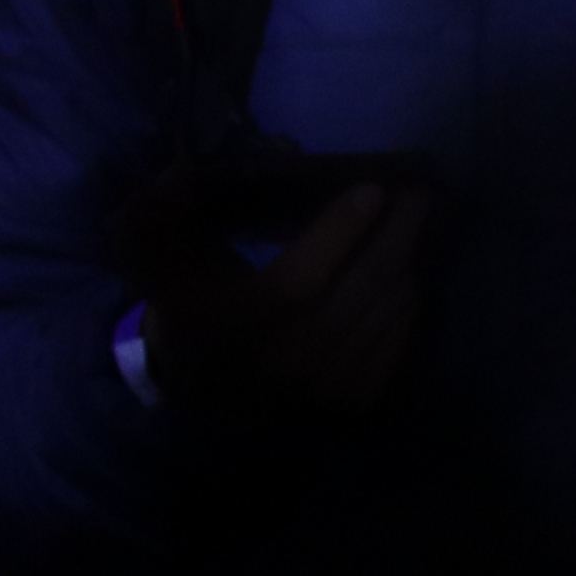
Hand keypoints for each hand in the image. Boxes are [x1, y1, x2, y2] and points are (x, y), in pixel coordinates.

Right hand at [133, 174, 433, 424]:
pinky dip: (408, 300)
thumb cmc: (190, 313)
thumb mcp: (161, 267)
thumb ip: (156, 221)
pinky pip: (399, 340)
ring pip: (389, 308)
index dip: (340, 231)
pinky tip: (408, 269)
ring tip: (417, 219)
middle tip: (419, 189)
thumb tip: (177, 174)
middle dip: (400, 230)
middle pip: (363, 286)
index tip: (373, 186)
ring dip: (409, 259)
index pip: (298, 281)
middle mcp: (289, 361)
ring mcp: (328, 386)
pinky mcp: (355, 401)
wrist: (203, 395)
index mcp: (236, 328)